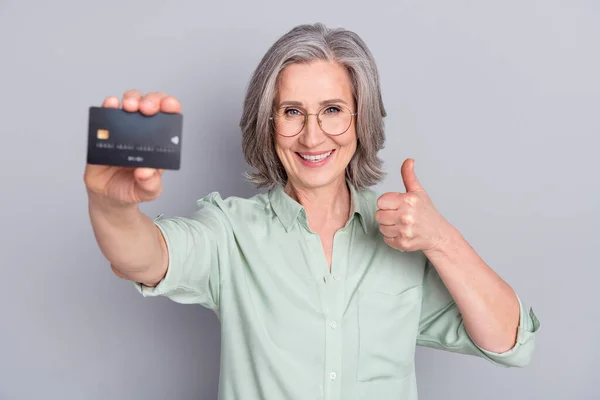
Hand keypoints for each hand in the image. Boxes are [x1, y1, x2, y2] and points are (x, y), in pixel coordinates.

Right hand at [83, 90, 180, 206]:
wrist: (108, 196)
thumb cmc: (132, 189)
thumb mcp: (148, 191)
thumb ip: (150, 184)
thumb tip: (146, 171)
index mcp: (160, 143)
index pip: (170, 118)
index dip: (171, 106)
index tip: (168, 105)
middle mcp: (144, 131)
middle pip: (151, 104)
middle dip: (151, 100)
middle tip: (146, 108)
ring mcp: (124, 128)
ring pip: (130, 102)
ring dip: (131, 98)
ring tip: (130, 107)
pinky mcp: (105, 131)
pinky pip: (107, 113)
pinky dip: (109, 105)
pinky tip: (110, 104)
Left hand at [375, 158, 450, 252]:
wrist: (438, 234)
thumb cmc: (426, 211)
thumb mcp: (418, 192)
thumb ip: (409, 176)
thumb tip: (408, 160)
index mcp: (408, 201)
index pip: (380, 201)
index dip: (386, 203)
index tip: (395, 205)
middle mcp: (406, 216)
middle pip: (379, 215)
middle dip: (386, 215)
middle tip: (398, 215)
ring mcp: (405, 231)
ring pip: (381, 227)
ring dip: (389, 226)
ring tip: (401, 224)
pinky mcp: (403, 244)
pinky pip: (386, 239)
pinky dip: (392, 237)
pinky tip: (402, 233)